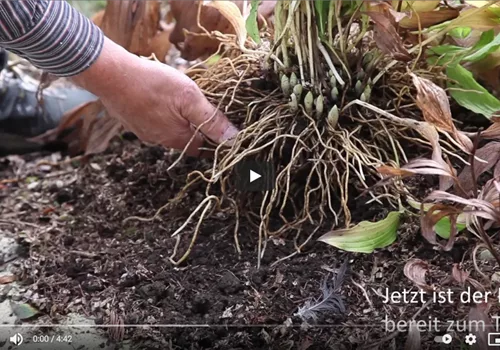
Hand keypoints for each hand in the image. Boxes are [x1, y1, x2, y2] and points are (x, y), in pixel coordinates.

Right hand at [71, 37, 237, 155]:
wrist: (110, 75)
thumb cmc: (152, 84)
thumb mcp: (190, 98)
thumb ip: (212, 120)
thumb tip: (234, 140)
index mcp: (179, 138)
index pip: (205, 149)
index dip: (216, 139)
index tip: (223, 127)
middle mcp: (162, 141)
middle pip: (188, 140)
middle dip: (198, 129)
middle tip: (206, 109)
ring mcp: (146, 133)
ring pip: (171, 130)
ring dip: (180, 121)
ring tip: (184, 102)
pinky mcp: (134, 122)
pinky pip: (155, 123)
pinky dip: (163, 115)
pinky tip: (162, 100)